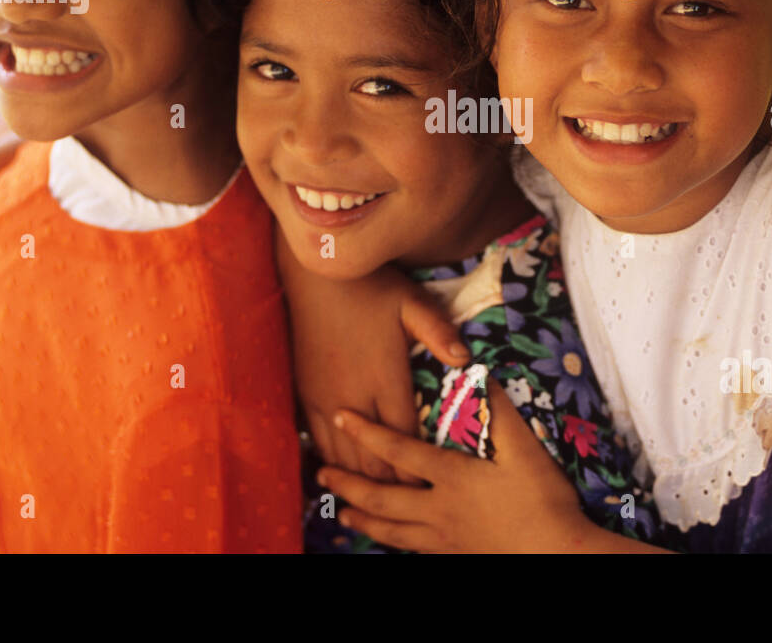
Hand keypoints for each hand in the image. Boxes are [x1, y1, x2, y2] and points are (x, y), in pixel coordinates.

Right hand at [278, 232, 468, 483]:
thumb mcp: (411, 302)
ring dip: (361, 478)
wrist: (315, 276)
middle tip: (411, 495)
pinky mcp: (305, 395)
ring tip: (380, 493)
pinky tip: (343, 471)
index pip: (404, 437)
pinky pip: (317, 441)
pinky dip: (333, 462)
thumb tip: (466, 360)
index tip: (432, 481)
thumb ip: (439, 333)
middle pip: (373, 457)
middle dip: (392, 481)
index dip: (416, 465)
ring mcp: (325, 398)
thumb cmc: (370, 287)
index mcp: (384, 378)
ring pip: (343, 456)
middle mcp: (353, 396)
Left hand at [316, 378, 593, 551]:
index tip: (341, 417)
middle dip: (349, 485)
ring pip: (392, 531)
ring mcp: (445, 538)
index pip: (400, 451)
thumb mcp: (524, 448)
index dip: (368, 431)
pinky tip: (390, 540)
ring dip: (363, 520)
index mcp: (451, 478)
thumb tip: (476, 372)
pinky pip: (413, 549)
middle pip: (383, 498)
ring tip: (341, 513)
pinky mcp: (456, 556)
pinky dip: (392, 542)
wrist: (558, 555)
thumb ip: (498, 410)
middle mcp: (439, 509)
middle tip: (323, 474)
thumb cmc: (542, 500)